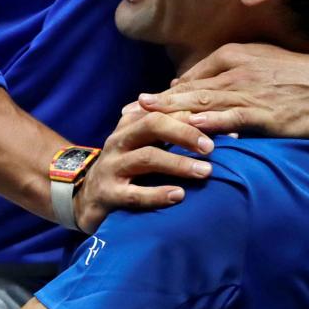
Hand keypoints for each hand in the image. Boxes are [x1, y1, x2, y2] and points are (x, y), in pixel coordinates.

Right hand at [74, 107, 213, 234]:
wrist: (85, 198)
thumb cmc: (126, 168)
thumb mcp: (142, 144)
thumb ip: (169, 131)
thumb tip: (211, 117)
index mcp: (130, 125)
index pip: (163, 111)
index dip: (193, 116)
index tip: (223, 126)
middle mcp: (119, 141)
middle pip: (152, 124)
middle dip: (185, 133)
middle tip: (211, 147)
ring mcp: (112, 167)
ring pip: (147, 157)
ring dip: (178, 163)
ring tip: (205, 171)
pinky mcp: (108, 194)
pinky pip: (134, 194)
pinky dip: (158, 194)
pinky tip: (179, 195)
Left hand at [138, 43, 308, 188]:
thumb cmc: (298, 77)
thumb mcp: (259, 64)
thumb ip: (227, 73)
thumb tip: (194, 87)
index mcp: (232, 57)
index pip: (188, 77)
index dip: (162, 93)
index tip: (137, 105)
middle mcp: (234, 72)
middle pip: (185, 90)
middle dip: (154, 104)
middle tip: (124, 114)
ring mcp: (246, 92)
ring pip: (200, 104)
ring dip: (169, 114)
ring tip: (143, 122)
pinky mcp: (261, 113)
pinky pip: (227, 120)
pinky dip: (205, 125)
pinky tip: (186, 131)